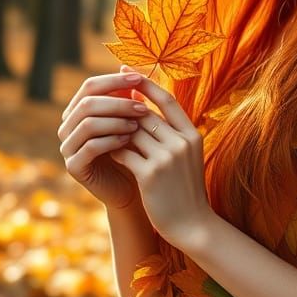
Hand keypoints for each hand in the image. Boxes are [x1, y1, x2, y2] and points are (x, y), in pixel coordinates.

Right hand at [58, 71, 149, 209]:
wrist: (131, 188)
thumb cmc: (134, 150)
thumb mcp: (132, 120)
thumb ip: (128, 97)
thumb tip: (128, 67)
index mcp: (78, 110)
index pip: (90, 85)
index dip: (114, 80)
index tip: (139, 79)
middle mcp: (68, 126)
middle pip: (87, 103)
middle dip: (117, 103)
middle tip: (143, 107)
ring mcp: (67, 146)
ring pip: (87, 124)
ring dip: (115, 121)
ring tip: (138, 124)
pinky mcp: (73, 166)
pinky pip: (89, 147)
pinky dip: (110, 141)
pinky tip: (128, 141)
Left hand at [112, 65, 214, 248]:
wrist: (192, 224)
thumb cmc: (185, 189)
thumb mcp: (185, 156)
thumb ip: (169, 132)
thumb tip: (140, 105)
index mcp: (191, 134)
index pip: (167, 100)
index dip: (145, 84)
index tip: (126, 72)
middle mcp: (181, 142)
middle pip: (144, 115)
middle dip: (123, 113)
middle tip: (104, 108)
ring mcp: (167, 158)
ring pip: (131, 133)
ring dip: (116, 133)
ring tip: (107, 135)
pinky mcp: (151, 174)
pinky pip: (123, 153)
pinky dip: (114, 151)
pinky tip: (110, 155)